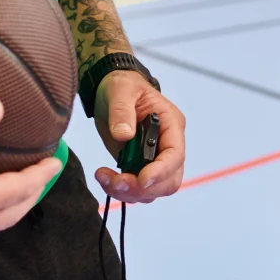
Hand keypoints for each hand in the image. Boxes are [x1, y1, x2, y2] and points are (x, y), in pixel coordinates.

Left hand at [93, 69, 187, 202]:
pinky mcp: (138, 167)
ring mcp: (154, 159)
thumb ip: (122, 111)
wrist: (110, 92)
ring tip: (104, 179)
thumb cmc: (121, 86)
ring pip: (153, 190)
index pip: (175, 155)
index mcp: (171, 125)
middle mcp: (167, 145)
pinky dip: (121, 191)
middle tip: (116, 182)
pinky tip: (104, 178)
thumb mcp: (120, 90)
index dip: (161, 171)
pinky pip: (137, 190)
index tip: (140, 179)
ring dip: (130, 193)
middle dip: (144, 188)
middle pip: (169, 180)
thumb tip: (124, 134)